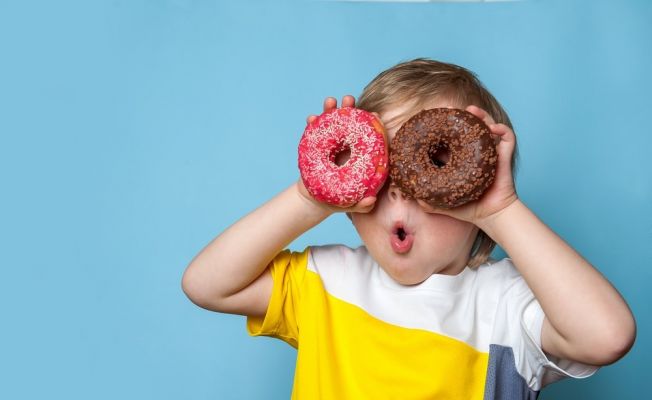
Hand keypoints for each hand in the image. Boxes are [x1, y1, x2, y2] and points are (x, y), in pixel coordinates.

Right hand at [300, 95, 379, 214]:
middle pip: (350, 123)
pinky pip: (315, 131)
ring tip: (330, 102)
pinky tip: (311, 118)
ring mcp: (332, 144)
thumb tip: (371, 200)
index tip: (374, 116)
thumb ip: (361, 205)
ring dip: (331, 110)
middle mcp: (347, 146)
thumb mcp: (350, 203)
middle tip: (348, 100)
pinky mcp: (318, 145)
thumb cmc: (338, 201)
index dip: (372, 125)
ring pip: (332, 123)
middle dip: (350, 109)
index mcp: (360, 156)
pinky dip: (313, 123)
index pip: (369, 137)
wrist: (315, 200)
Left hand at [416, 105, 517, 226]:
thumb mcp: (443, 204)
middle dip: (460, 115)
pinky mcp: (504, 156)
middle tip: (450, 109)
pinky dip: (502, 130)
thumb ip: (428, 201)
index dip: (443, 127)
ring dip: (480, 116)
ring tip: (472, 110)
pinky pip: (507, 138)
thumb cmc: (468, 208)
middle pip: (468, 126)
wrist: (491, 215)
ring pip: (486, 126)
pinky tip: (494, 128)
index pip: (449, 138)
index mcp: (458, 158)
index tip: (433, 118)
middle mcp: (474, 151)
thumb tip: (412, 196)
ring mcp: (489, 151)